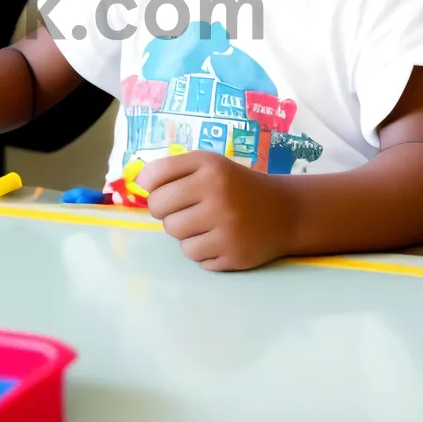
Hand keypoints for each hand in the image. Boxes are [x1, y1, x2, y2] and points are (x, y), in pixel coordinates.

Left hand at [137, 151, 298, 270]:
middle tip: (183, 209)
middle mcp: (218, 195)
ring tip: (203, 224)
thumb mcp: (208, 164)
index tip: (163, 190)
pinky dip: (201, 251)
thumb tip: (137, 182)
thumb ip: (171, 169)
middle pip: (160, 210)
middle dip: (166, 211)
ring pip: (176, 237)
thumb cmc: (235, 185)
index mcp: (209, 167)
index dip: (152, 187)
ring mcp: (227, 228)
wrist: (284, 212)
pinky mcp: (234, 256)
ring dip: (184, 232)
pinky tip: (218, 239)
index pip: (155, 177)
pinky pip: (195, 257)